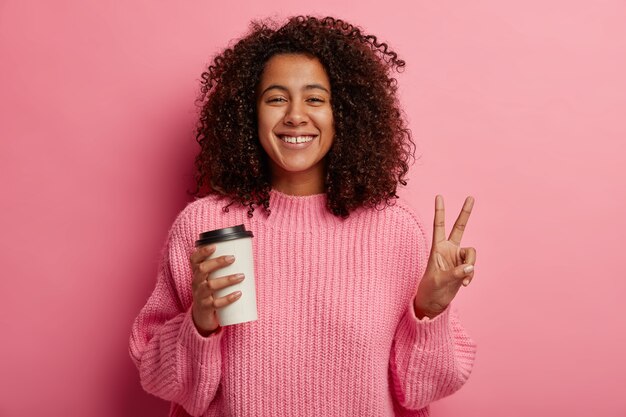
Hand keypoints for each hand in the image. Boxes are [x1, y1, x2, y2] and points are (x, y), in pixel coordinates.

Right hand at [189, 244, 243, 335]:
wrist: (202, 317)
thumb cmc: (211, 292)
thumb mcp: (212, 279)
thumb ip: (222, 269)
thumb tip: (247, 258)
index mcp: (197, 274)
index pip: (194, 260)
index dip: (202, 252)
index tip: (214, 246)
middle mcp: (196, 283)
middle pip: (202, 269)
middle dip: (218, 262)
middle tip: (233, 258)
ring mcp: (200, 296)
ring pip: (210, 286)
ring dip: (227, 279)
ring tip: (241, 276)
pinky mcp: (206, 308)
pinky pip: (216, 303)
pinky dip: (228, 298)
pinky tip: (238, 294)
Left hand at [413, 195, 476, 318]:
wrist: (434, 302)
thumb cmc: (430, 289)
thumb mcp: (440, 280)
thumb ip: (456, 273)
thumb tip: (470, 268)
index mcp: (437, 248)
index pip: (439, 226)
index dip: (439, 211)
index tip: (439, 196)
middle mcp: (449, 249)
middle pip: (459, 227)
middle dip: (465, 213)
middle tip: (471, 197)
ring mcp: (458, 258)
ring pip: (471, 253)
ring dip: (471, 265)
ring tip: (464, 279)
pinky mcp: (464, 267)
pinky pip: (473, 267)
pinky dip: (471, 275)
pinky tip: (465, 284)